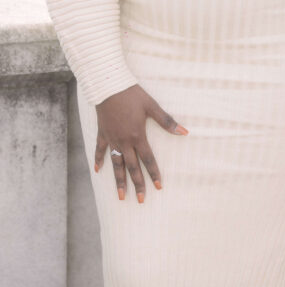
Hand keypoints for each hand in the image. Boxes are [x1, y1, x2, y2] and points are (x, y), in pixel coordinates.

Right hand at [94, 84, 187, 202]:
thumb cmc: (132, 95)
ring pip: (116, 164)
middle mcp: (124, 142)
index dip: (154, 173)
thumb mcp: (152, 106)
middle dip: (138, 184)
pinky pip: (100, 150)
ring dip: (119, 180)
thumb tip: (184, 132)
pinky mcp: (102, 133)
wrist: (109, 86)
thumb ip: (167, 121)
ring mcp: (112, 139)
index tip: (158, 187)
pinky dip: (99, 160)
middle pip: (132, 167)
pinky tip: (98, 171)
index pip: (148, 159)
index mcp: (138, 136)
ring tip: (121, 196)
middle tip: (141, 200)